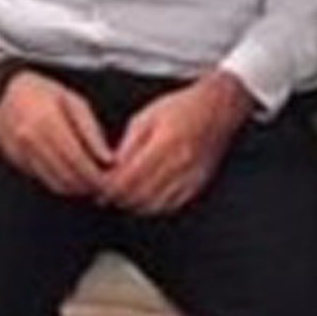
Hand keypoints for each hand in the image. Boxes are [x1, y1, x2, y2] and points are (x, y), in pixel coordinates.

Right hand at [0, 71, 113, 197]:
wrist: (3, 91)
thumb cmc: (42, 92)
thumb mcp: (73, 101)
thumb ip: (91, 131)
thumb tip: (108, 159)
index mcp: (48, 121)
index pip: (78, 160)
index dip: (97, 175)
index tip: (110, 178)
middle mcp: (31, 140)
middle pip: (67, 176)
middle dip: (89, 185)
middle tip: (103, 184)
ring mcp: (21, 152)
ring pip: (54, 183)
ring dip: (75, 188)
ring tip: (89, 182)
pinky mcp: (16, 160)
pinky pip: (43, 179)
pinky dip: (59, 182)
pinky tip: (70, 175)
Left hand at [102, 70, 255, 214]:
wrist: (216, 108)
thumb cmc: (181, 108)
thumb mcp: (146, 116)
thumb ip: (129, 143)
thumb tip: (113, 164)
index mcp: (164, 143)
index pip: (131, 177)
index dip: (112, 187)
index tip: (100, 188)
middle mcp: (180, 163)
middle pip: (142, 194)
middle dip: (120, 198)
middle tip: (105, 196)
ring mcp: (191, 176)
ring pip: (157, 204)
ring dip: (135, 205)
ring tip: (121, 199)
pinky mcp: (198, 182)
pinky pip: (173, 204)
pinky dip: (155, 207)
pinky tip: (144, 201)